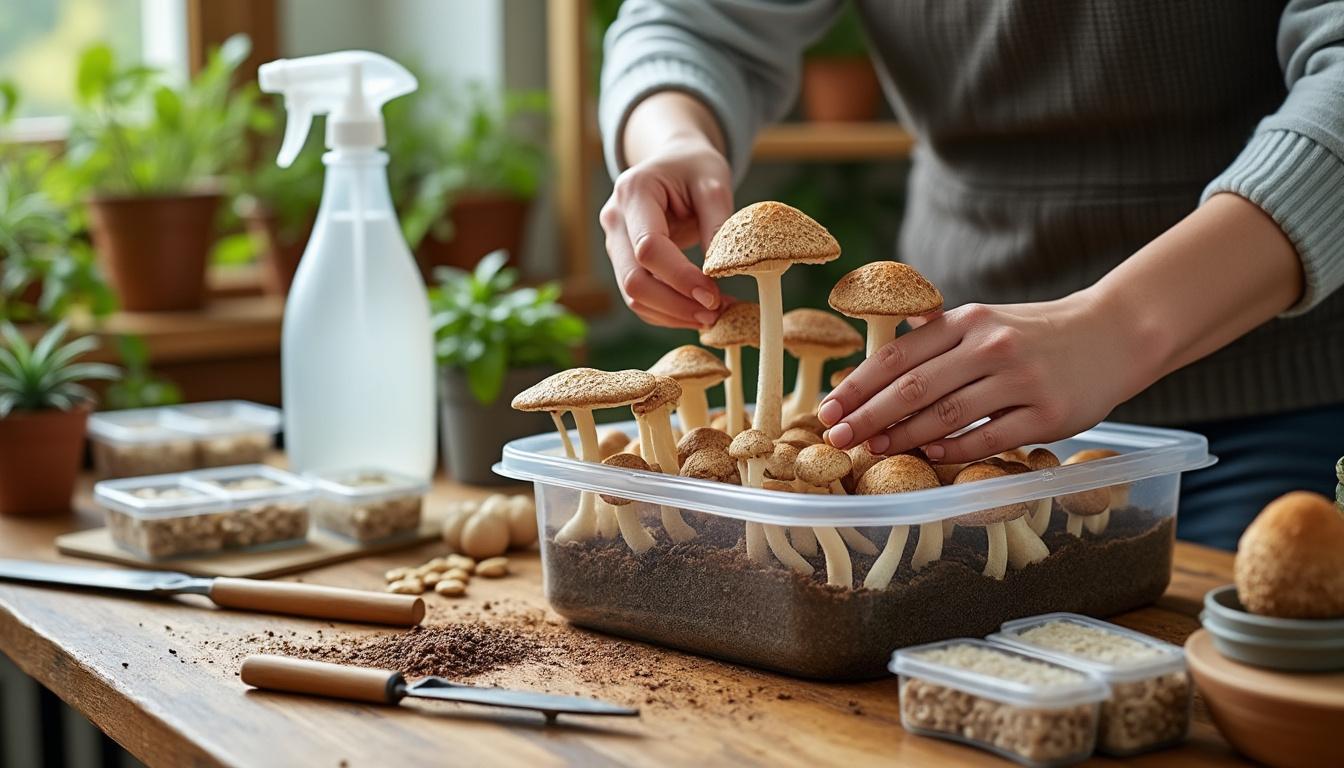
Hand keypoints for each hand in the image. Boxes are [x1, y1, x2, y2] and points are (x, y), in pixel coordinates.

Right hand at [600, 135, 732, 328]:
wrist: (673, 162)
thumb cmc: (694, 167)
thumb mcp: (714, 183)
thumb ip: (717, 223)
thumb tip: (720, 271)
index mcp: (634, 192)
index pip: (648, 247)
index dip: (680, 276)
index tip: (713, 294)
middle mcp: (615, 220)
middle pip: (633, 279)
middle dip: (675, 304)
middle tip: (715, 314)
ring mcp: (615, 244)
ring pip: (634, 296)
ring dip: (673, 314)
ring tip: (713, 316)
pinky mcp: (623, 262)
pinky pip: (640, 299)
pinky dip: (668, 313)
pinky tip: (698, 312)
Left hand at [817, 292, 1150, 463]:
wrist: (1114, 334)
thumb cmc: (1035, 333)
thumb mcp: (984, 320)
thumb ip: (934, 338)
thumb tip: (872, 366)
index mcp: (968, 321)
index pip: (897, 355)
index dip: (857, 386)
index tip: (828, 410)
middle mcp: (991, 347)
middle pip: (913, 388)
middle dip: (868, 416)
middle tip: (838, 438)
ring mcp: (1021, 381)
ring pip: (946, 416)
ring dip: (903, 438)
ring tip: (873, 451)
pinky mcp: (1048, 414)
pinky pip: (990, 439)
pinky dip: (954, 451)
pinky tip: (929, 457)